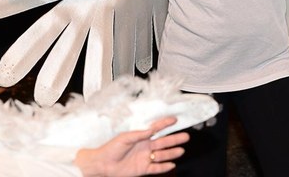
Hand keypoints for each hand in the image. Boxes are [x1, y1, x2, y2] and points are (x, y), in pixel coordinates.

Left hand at [73, 117, 188, 176]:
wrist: (103, 165)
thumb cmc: (110, 149)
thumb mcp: (125, 138)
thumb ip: (139, 134)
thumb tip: (151, 130)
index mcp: (140, 136)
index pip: (156, 128)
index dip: (165, 124)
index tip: (175, 119)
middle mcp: (145, 146)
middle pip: (163, 142)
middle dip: (175, 139)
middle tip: (186, 136)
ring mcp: (145, 157)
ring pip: (162, 154)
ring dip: (172, 152)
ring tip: (181, 150)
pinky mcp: (143, 168)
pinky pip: (156, 167)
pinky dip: (164, 166)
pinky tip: (172, 164)